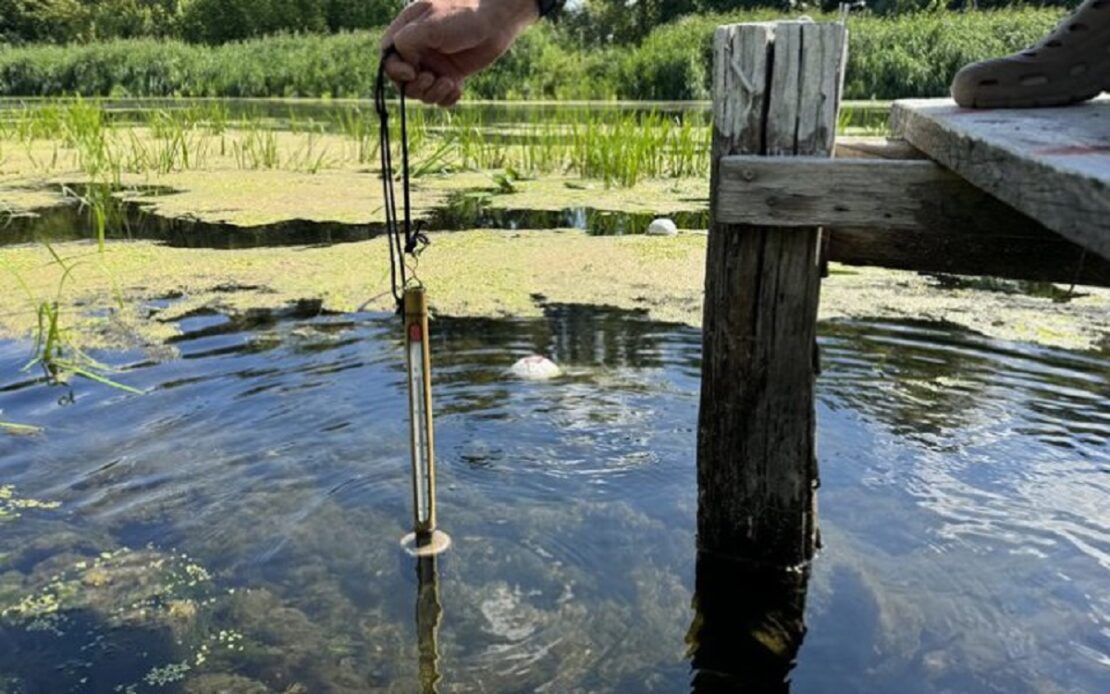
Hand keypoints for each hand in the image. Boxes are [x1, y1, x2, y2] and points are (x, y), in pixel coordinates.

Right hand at [382, 0, 538, 106]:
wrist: (498, 21)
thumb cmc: (464, 16)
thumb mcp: (430, 25)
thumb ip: (406, 41)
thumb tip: (401, 63)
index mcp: (407, 32)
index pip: (388, 57)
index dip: (395, 70)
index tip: (411, 71)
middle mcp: (419, 50)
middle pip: (402, 80)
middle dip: (415, 86)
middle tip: (432, 79)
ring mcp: (435, 64)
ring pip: (421, 92)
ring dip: (432, 94)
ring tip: (449, 83)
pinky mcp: (452, 75)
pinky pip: (440, 96)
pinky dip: (446, 98)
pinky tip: (458, 89)